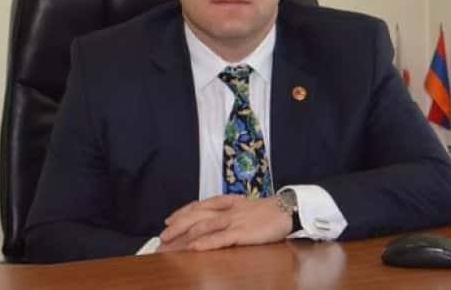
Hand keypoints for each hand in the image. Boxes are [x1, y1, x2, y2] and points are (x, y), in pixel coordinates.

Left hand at [159, 195, 291, 250]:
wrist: (288, 209)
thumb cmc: (268, 211)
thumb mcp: (246, 207)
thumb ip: (230, 210)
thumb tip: (215, 217)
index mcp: (228, 203)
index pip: (199, 206)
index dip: (182, 212)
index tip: (168, 220)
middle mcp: (227, 210)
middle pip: (196, 214)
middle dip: (177, 225)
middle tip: (162, 236)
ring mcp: (234, 221)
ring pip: (203, 225)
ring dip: (184, 234)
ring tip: (169, 241)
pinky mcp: (242, 233)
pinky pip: (220, 238)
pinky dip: (205, 242)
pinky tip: (193, 247)